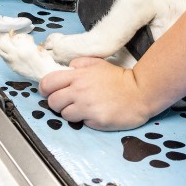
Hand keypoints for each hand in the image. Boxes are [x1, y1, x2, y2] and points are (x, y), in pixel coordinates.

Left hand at [39, 57, 153, 129]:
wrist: (140, 93)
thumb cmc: (119, 78)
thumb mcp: (98, 63)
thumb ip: (80, 63)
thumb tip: (67, 68)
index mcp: (78, 75)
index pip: (48, 82)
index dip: (45, 89)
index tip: (49, 92)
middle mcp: (79, 91)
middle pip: (52, 101)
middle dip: (57, 103)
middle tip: (68, 102)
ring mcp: (87, 107)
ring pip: (64, 114)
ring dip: (71, 113)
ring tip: (84, 108)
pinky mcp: (95, 120)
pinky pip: (80, 123)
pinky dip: (85, 120)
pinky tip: (95, 114)